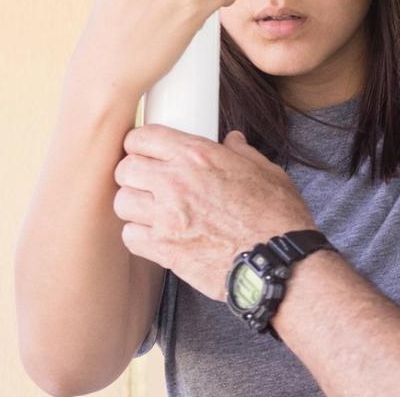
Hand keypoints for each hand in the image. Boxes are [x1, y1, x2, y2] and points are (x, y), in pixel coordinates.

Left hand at [112, 126, 316, 299]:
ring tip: (150, 208)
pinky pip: (130, 236)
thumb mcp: (266, 172)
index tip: (145, 150)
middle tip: (147, 180)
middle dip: (134, 173)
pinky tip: (155, 234)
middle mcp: (175, 182)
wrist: (277, 262)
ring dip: (134, 204)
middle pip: (125, 168)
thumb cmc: (277, 216)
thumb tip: (233, 141)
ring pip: (122, 202)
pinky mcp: (164, 250)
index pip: (143, 137)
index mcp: (198, 156)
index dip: (140, 143)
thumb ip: (243, 153)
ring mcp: (166, 218)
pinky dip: (138, 235)